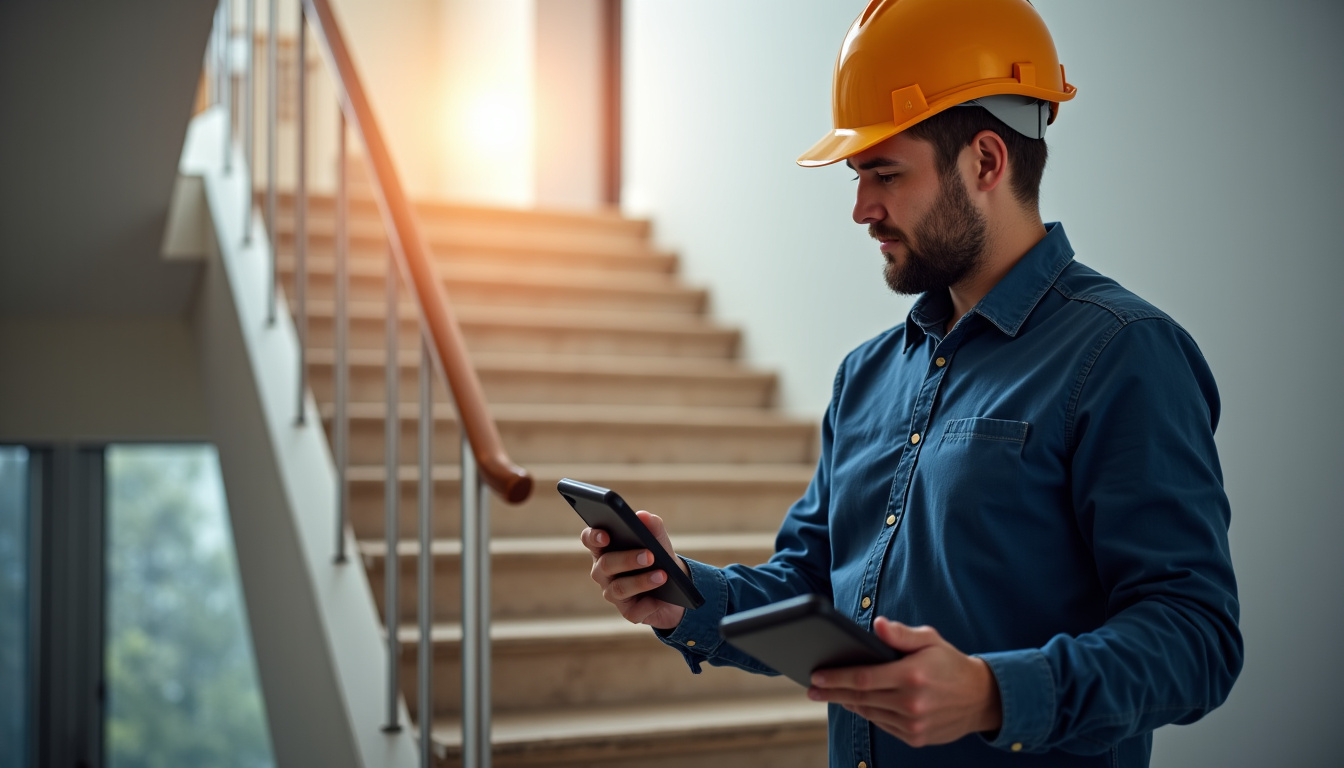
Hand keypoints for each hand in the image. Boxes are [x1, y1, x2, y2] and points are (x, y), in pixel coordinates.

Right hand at [580, 510, 687, 629]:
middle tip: (649, 555)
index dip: (593, 537)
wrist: (676, 589)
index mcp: (606, 548)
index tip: (605, 535)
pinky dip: (649, 604)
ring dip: (642, 581)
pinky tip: (660, 600)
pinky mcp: (628, 612)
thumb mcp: (660, 541)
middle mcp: (603, 571)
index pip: (591, 539)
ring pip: (619, 588)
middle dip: (627, 559)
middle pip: (606, 564)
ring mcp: (613, 593)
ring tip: (662, 575)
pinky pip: (634, 610)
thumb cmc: (660, 558)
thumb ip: (652, 527)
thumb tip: (643, 516)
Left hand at [807, 618, 1002, 747]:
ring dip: (847, 703)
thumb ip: (901, 634)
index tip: (817, 676)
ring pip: (869, 713)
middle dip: (832, 692)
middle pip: (860, 698)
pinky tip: (858, 704)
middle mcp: (912, 703)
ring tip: (831, 694)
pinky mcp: (916, 737)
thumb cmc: (951, 664)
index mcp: (912, 675)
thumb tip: (878, 624)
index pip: (863, 678)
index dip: (836, 678)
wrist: (981, 698)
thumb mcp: (930, 640)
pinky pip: (882, 725)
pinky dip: (868, 714)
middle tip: (812, 689)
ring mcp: (913, 724)